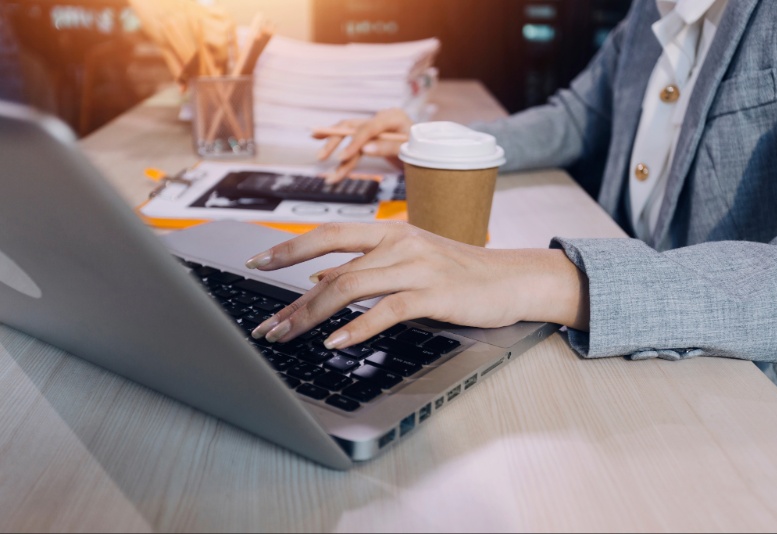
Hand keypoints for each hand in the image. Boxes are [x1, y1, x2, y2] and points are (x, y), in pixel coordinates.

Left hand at [245, 222, 588, 349]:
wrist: (515, 279)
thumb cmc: (462, 274)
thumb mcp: (412, 261)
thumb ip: (369, 267)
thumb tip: (320, 281)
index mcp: (392, 231)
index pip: (330, 233)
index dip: (290, 247)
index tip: (258, 260)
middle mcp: (400, 242)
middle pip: (332, 264)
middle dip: (290, 293)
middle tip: (265, 322)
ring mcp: (418, 266)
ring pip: (351, 286)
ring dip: (312, 314)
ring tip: (286, 336)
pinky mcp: (435, 293)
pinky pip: (387, 310)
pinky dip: (358, 327)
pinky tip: (337, 343)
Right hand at [313, 108, 412, 183]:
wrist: (427, 151)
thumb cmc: (422, 147)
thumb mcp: (410, 148)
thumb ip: (389, 147)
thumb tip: (366, 149)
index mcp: (392, 117)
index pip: (368, 127)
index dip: (354, 142)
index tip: (342, 157)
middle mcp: (379, 120)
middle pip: (351, 128)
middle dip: (333, 142)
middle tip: (321, 156)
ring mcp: (373, 131)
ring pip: (348, 140)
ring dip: (336, 158)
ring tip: (328, 175)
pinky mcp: (370, 141)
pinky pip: (354, 152)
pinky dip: (345, 165)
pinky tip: (335, 175)